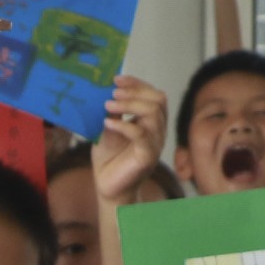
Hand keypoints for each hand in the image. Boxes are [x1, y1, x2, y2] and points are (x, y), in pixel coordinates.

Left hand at [94, 74, 167, 199]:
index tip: (116, 79)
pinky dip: (123, 126)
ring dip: (129, 106)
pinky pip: (142, 135)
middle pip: (158, 100)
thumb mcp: (108, 128)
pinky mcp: (148, 157)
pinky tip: (107, 123)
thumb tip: (106, 89)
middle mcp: (158, 130)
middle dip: (135, 92)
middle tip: (112, 94)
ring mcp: (155, 143)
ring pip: (153, 114)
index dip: (137, 83)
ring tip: (108, 107)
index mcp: (151, 121)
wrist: (107, 186)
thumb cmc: (109, 158)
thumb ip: (112, 111)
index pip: (154, 94)